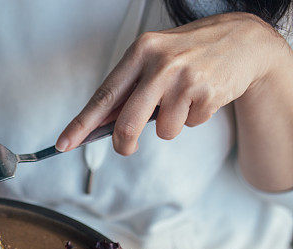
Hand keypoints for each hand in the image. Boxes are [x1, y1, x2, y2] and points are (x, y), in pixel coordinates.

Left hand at [56, 13, 288, 155]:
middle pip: (127, 123)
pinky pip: (190, 125)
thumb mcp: (155, 60)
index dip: (81, 124)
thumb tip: (100, 126)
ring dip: (171, 126)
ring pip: (163, 130)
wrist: (244, 40)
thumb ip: (130, 90)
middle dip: (124, 144)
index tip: (63, 144)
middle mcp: (160, 63)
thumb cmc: (189, 54)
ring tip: (183, 101)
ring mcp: (185, 78)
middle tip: (126, 148)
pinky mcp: (208, 93)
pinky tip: (203, 96)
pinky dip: (194, 118)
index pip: (103, 96)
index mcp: (140, 52)